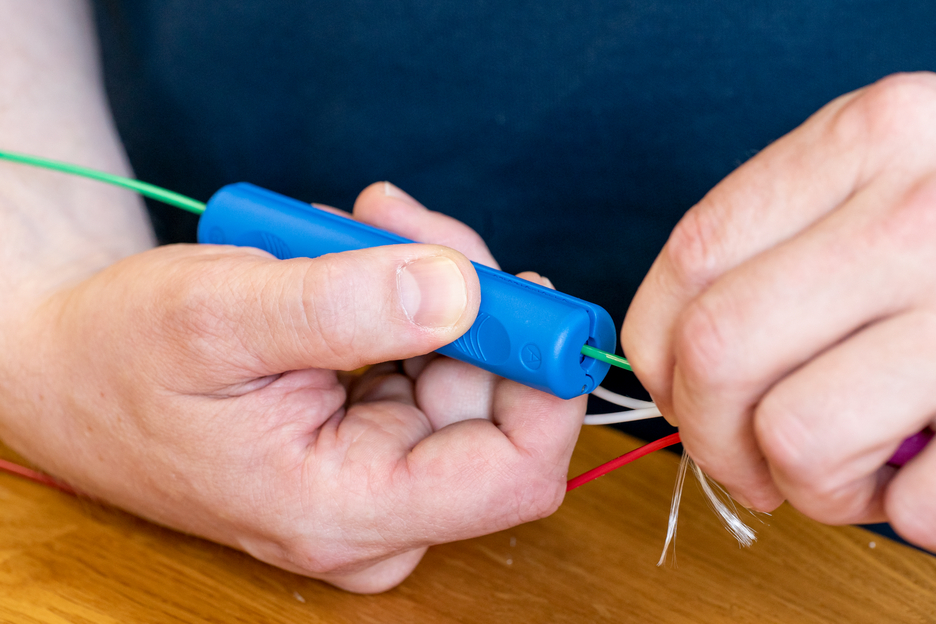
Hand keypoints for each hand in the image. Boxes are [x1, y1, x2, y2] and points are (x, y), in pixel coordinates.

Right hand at [0, 182, 583, 592]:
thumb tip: (465, 291)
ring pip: (469, 371)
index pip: (512, 474)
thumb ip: (340, 306)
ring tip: (357, 231)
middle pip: (496, 405)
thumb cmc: (124, 355)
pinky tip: (352, 262)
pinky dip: (408, 298)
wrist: (73, 369)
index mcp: (345, 509)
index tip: (524, 291)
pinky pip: (433, 360)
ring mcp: (377, 474)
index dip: (544, 383)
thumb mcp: (217, 316)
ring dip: (433, 286)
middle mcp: (377, 509)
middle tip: (398, 221)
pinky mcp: (370, 437)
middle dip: (469, 299)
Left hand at [621, 72, 935, 548]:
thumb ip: (787, 247)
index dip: (655, 351)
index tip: (673, 393)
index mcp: (873, 137)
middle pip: (720, 351)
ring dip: (806, 486)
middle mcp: (927, 208)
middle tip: (748, 463)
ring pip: (798, 436)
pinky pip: (917, 503)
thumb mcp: (896, 183)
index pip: (694, 257)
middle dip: (711, 436)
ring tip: (851, 473)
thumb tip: (668, 362)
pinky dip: (908, 514)